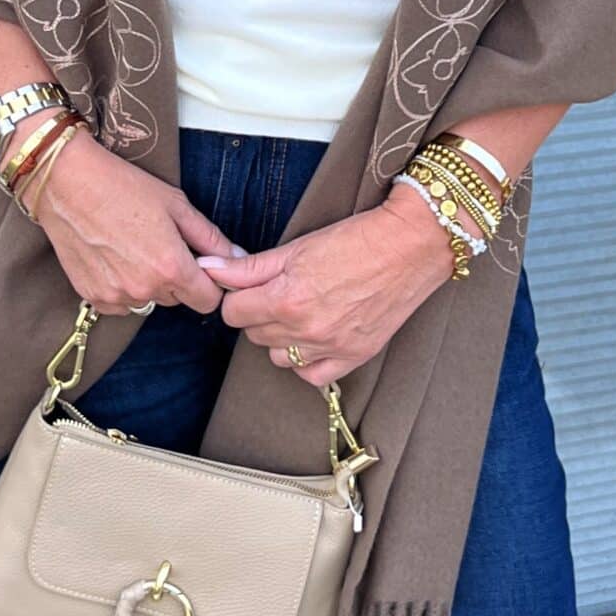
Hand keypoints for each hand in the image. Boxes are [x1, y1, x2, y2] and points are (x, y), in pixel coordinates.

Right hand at [29, 129, 240, 316]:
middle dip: (176, 278)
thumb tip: (239, 256)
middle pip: (178, 300)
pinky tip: (112, 257)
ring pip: (149, 301)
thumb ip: (210, 237)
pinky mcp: (92, 297)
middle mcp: (144, 289)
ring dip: (148, 283)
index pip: (209, 301)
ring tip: (132, 246)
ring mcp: (116, 296)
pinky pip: (121, 303)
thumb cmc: (122, 186)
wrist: (65, 183)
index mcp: (171, 266)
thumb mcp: (175, 204)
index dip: (208, 283)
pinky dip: (122, 287)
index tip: (198, 264)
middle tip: (159, 243)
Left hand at [198, 183, 462, 389]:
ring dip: (281, 337)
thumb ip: (248, 267)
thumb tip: (207, 268)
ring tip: (301, 310)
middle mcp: (305, 330)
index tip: (252, 287)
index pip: (233, 313)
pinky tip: (314, 337)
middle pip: (254, 334)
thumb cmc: (355, 240)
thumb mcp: (296, 248)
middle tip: (282, 291)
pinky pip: (310, 376)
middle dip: (260, 313)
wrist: (409, 247)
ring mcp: (330, 348)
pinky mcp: (353, 358)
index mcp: (286, 299)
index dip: (239, 297)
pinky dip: (306, 360)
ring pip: (277, 356)